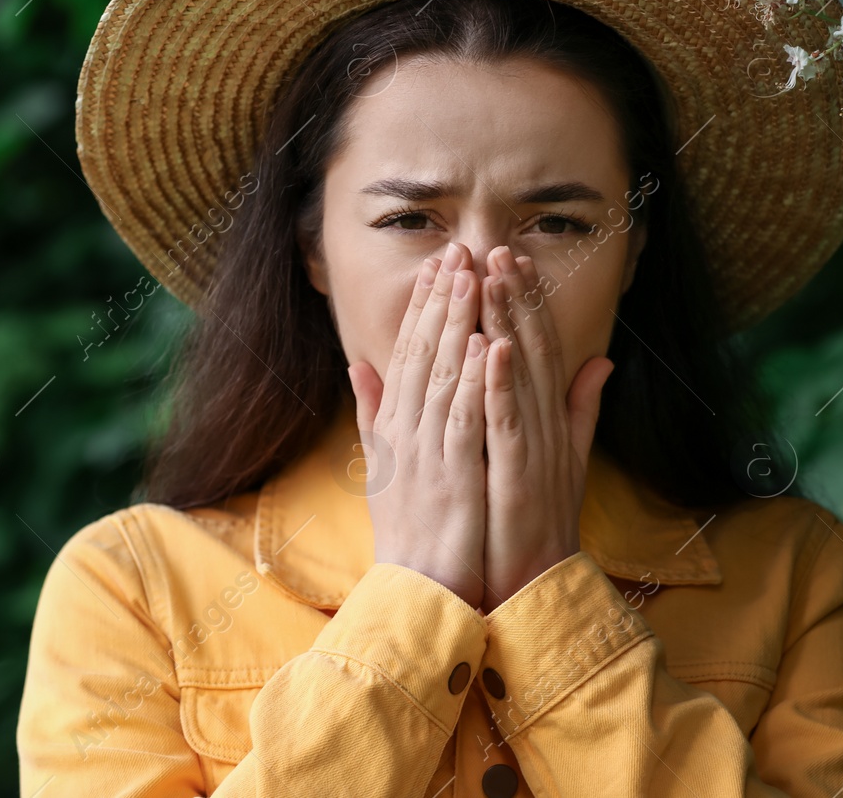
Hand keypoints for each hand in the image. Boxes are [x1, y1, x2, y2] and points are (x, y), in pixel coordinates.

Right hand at [347, 243, 489, 608]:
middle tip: (457, 249)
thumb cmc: (408, 531)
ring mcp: (427, 454)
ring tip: (471, 277)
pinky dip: (472, 384)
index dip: (424, 306)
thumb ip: (374, 413)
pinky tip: (484, 347)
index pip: (409, 353)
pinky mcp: (451, 479)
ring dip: (456, 324)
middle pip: (422, 353)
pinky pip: (462, 422)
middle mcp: (405, 433)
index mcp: (395, 427)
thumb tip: (358, 366)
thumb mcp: (384, 465)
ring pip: (441, 376)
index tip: (439, 262)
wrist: (416, 593)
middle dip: (440, 299)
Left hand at [479, 245, 614, 612]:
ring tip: (492, 278)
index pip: (536, 348)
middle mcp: (547, 425)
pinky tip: (492, 348)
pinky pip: (509, 422)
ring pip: (520, 374)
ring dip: (507, 323)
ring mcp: (536, 448)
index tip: (505, 259)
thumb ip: (580, 407)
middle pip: (530, 349)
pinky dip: (501, 385)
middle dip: (514, 297)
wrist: (534, 584)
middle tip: (496, 248)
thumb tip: (601, 360)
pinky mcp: (522, 475)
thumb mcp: (562, 456)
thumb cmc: (538, 522)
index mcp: (549, 418)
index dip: (524, 302)